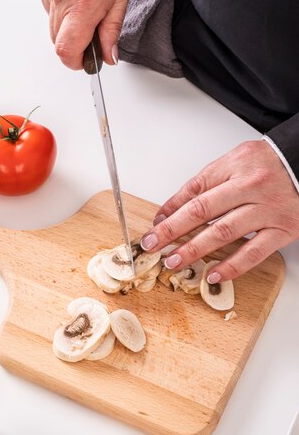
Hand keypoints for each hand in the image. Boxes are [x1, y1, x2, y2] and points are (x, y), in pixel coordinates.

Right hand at [28, 0, 136, 68]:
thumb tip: (108, 56)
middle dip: (73, 40)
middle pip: (57, 38)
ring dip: (65, 17)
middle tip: (90, 25)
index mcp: (83, 3)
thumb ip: (112, 29)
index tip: (84, 60)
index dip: (75, 61)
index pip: (66, 51)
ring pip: (51, 19)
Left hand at [140, 140, 298, 282]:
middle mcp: (250, 186)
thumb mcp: (238, 160)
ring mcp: (267, 209)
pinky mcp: (283, 230)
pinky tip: (212, 274)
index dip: (171, 208)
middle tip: (152, 244)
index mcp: (236, 165)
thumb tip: (174, 208)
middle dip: (172, 230)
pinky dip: (231, 266)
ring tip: (173, 261)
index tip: (155, 224)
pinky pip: (252, 253)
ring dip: (194, 250)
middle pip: (202, 211)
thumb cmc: (272, 164)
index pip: (195, 189)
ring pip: (223, 233)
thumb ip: (209, 181)